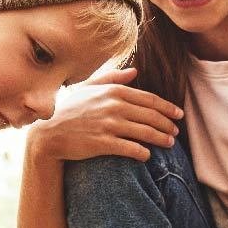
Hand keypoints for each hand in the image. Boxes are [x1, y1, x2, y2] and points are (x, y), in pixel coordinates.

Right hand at [28, 67, 182, 162]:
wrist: (48, 134)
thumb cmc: (69, 110)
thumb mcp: (89, 88)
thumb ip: (113, 78)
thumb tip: (135, 71)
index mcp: (114, 91)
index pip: (149, 99)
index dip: (167, 108)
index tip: (179, 115)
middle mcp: (114, 106)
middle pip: (151, 116)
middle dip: (167, 124)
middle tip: (176, 132)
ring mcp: (108, 125)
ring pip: (145, 132)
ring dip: (161, 138)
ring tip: (169, 143)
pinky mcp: (103, 143)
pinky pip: (131, 148)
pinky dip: (143, 152)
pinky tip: (148, 155)